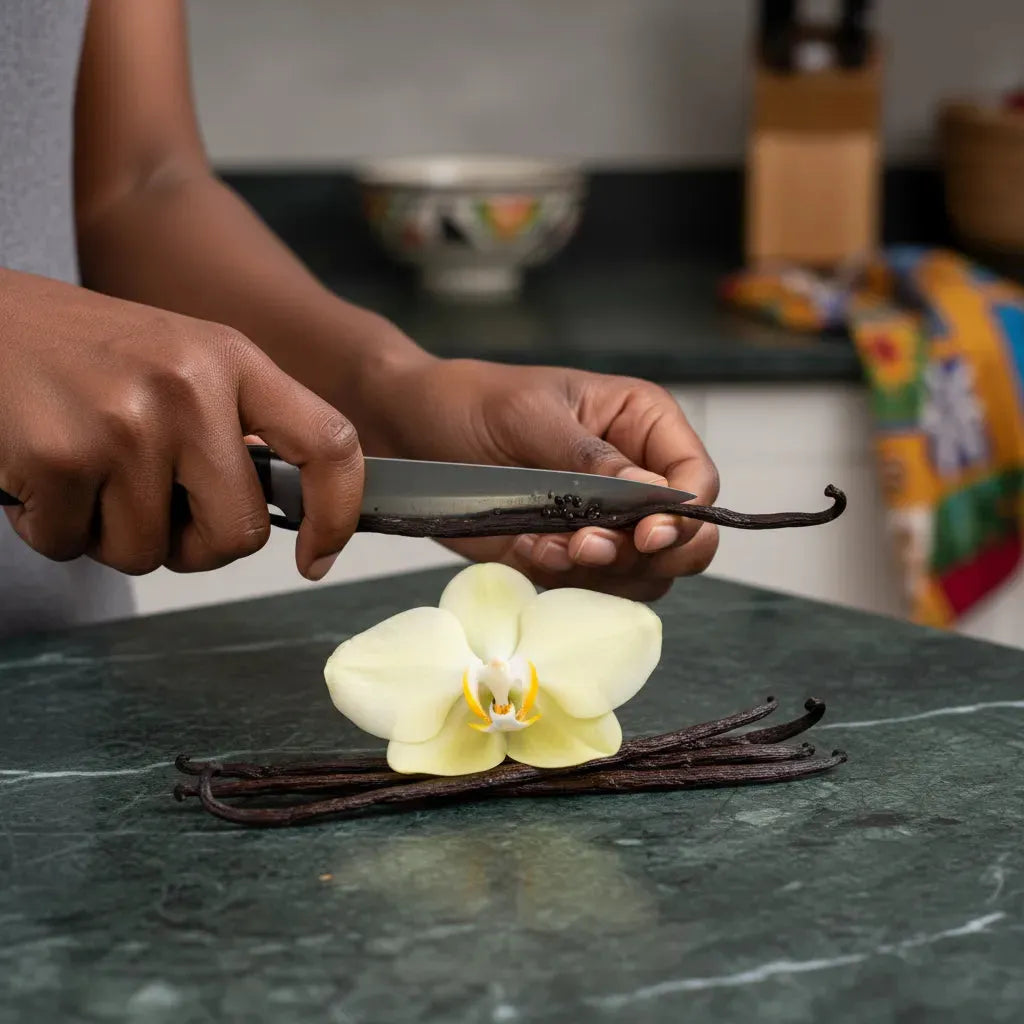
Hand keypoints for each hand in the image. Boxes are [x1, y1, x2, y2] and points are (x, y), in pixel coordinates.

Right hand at [0, 270, 361, 579]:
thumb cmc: (83, 352)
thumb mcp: (181, 361)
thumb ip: (236, 424)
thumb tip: (288, 508)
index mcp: (233, 359)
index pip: (330, 443)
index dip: (337, 514)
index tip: (316, 555)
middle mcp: (190, 387)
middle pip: (238, 535)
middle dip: (195, 546)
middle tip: (153, 508)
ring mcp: (127, 422)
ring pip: (148, 554)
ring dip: (111, 533)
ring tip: (84, 468)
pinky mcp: (61, 456)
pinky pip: (73, 546)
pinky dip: (52, 527)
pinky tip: (39, 470)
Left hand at [384, 359, 718, 599]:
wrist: (410, 434)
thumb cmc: (471, 403)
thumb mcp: (531, 418)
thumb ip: (591, 460)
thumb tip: (651, 496)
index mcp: (642, 424)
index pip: (696, 480)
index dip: (684, 517)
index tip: (647, 536)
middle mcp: (635, 477)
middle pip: (686, 540)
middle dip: (646, 555)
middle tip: (587, 547)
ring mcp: (605, 522)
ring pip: (646, 575)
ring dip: (603, 574)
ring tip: (550, 546)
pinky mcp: (568, 554)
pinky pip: (593, 589)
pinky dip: (566, 582)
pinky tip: (530, 551)